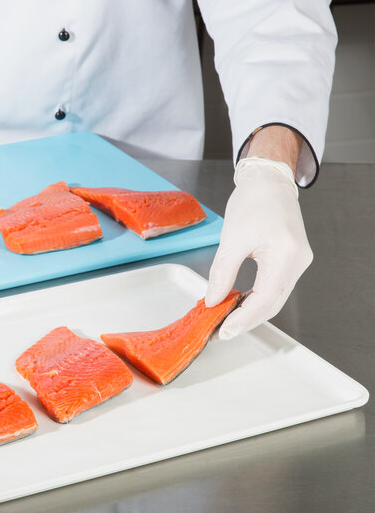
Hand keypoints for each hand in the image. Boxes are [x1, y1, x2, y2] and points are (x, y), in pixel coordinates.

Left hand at [205, 156, 312, 339]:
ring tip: (227, 319)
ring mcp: (298, 262)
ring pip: (274, 298)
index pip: (265, 300)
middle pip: (272, 304)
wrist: (268, 181)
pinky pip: (274, 287)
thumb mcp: (232, 238)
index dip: (244, 319)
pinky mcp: (291, 260)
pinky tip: (240, 302)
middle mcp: (298, 261)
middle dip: (246, 320)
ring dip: (251, 311)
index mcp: (286, 254)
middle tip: (222, 331)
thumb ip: (222, 272)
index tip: (224, 331)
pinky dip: (256, 298)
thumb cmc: (253, 201)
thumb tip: (213, 300)